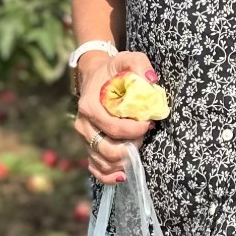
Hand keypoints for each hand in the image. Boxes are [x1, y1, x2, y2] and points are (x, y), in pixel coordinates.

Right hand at [73, 49, 161, 186]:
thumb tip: (151, 81)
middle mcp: (83, 124)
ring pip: (102, 162)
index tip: (149, 123)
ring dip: (124, 162)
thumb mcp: (127, 59)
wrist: (95, 76)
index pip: (113, 127)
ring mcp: (85, 138)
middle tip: (145, 135)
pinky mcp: (88, 146)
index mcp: (90, 105)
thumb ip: (139, 65)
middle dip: (131, 147)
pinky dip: (109, 176)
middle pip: (107, 149)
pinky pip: (95, 169)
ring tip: (138, 149)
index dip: (135, 130)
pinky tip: (123, 174)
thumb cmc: (114, 70)